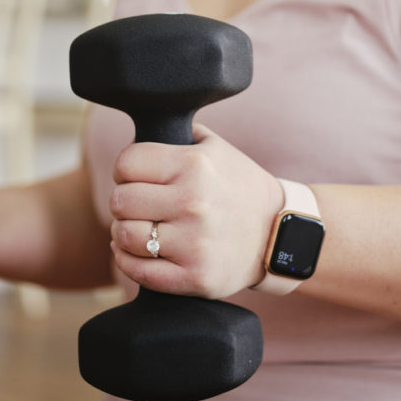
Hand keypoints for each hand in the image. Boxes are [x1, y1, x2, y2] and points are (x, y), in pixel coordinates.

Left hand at [108, 124, 283, 298]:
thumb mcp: (217, 149)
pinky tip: (137, 251)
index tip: (135, 177)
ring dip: (124, 232)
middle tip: (139, 205)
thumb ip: (180, 132)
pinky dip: (128, 261)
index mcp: (195, 165)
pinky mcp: (194, 277)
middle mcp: (193, 202)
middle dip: (124, 202)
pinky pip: (137, 271)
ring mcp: (193, 243)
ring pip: (124, 236)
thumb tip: (146, 123)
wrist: (280, 234)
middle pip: (120, 200)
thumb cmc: (241, 187)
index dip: (125, 170)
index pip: (126, 163)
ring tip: (140, 227)